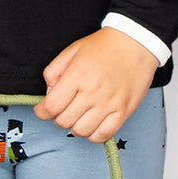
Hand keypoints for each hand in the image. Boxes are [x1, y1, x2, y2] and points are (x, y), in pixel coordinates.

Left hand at [35, 28, 159, 141]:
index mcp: (77, 76)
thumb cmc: (105, 46)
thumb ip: (53, 72)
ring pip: (82, 131)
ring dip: (75, 126)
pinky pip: (104, 135)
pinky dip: (94, 134)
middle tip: (64, 109)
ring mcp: (109, 103)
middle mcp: (92, 92)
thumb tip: (49, 95)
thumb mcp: (72, 51)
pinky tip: (93, 123)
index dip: (41, 112)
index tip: (43, 110)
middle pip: (64, 121)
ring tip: (79, 116)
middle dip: (58, 117)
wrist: (136, 44)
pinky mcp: (124, 111)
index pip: (50, 107)